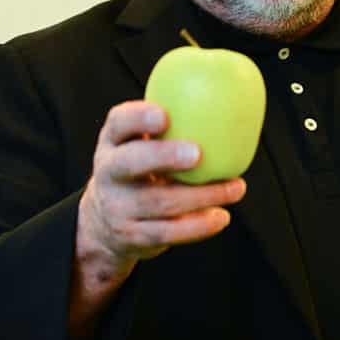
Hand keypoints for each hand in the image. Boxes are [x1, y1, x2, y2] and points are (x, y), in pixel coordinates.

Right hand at [76, 100, 246, 282]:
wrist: (104, 223)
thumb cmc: (139, 171)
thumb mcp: (139, 144)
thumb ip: (169, 126)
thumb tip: (229, 103)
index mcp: (112, 142)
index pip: (119, 123)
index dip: (138, 117)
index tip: (165, 114)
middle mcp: (108, 173)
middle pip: (130, 163)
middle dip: (163, 156)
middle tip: (198, 153)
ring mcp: (117, 207)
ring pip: (158, 202)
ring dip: (202, 195)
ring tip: (235, 188)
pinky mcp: (132, 236)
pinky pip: (167, 233)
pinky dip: (198, 226)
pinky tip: (221, 216)